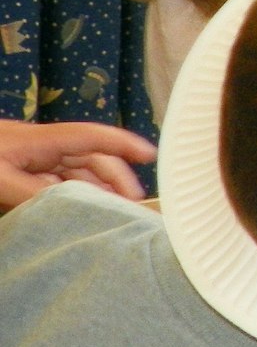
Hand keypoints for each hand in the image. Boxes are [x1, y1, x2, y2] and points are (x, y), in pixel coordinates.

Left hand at [0, 119, 155, 209]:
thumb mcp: (0, 178)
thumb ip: (35, 192)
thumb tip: (73, 205)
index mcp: (41, 141)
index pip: (93, 138)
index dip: (125, 144)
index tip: (151, 155)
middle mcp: (41, 147)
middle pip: (91, 157)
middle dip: (117, 176)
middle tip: (133, 201)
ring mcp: (29, 158)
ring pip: (75, 172)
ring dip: (97, 188)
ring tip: (114, 208)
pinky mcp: (17, 171)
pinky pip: (54, 182)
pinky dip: (73, 194)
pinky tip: (80, 208)